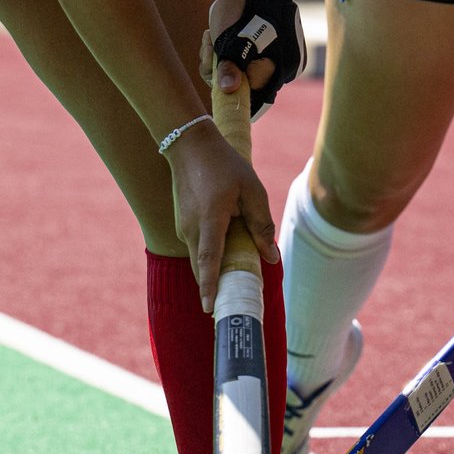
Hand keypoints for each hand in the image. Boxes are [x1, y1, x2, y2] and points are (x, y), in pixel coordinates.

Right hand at [168, 116, 277, 309]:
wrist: (190, 145)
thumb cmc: (225, 164)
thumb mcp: (251, 189)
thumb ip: (261, 224)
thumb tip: (271, 257)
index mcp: (209, 219)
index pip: (209, 260)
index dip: (210, 286)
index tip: (211, 309)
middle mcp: (191, 228)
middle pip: (202, 267)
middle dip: (214, 288)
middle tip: (232, 307)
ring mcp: (183, 226)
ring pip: (199, 258)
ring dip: (214, 271)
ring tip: (235, 281)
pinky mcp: (183, 223)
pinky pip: (197, 247)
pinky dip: (210, 256)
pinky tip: (227, 252)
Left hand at [199, 0, 303, 115]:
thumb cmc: (244, 7)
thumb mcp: (230, 37)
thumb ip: (229, 66)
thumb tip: (228, 91)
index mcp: (279, 69)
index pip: (251, 96)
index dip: (228, 87)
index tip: (214, 70)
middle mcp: (281, 68)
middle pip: (242, 86)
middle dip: (219, 69)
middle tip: (210, 45)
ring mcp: (272, 59)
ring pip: (237, 73)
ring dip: (218, 57)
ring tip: (212, 35)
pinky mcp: (262, 51)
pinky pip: (241, 61)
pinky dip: (225, 51)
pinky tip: (216, 34)